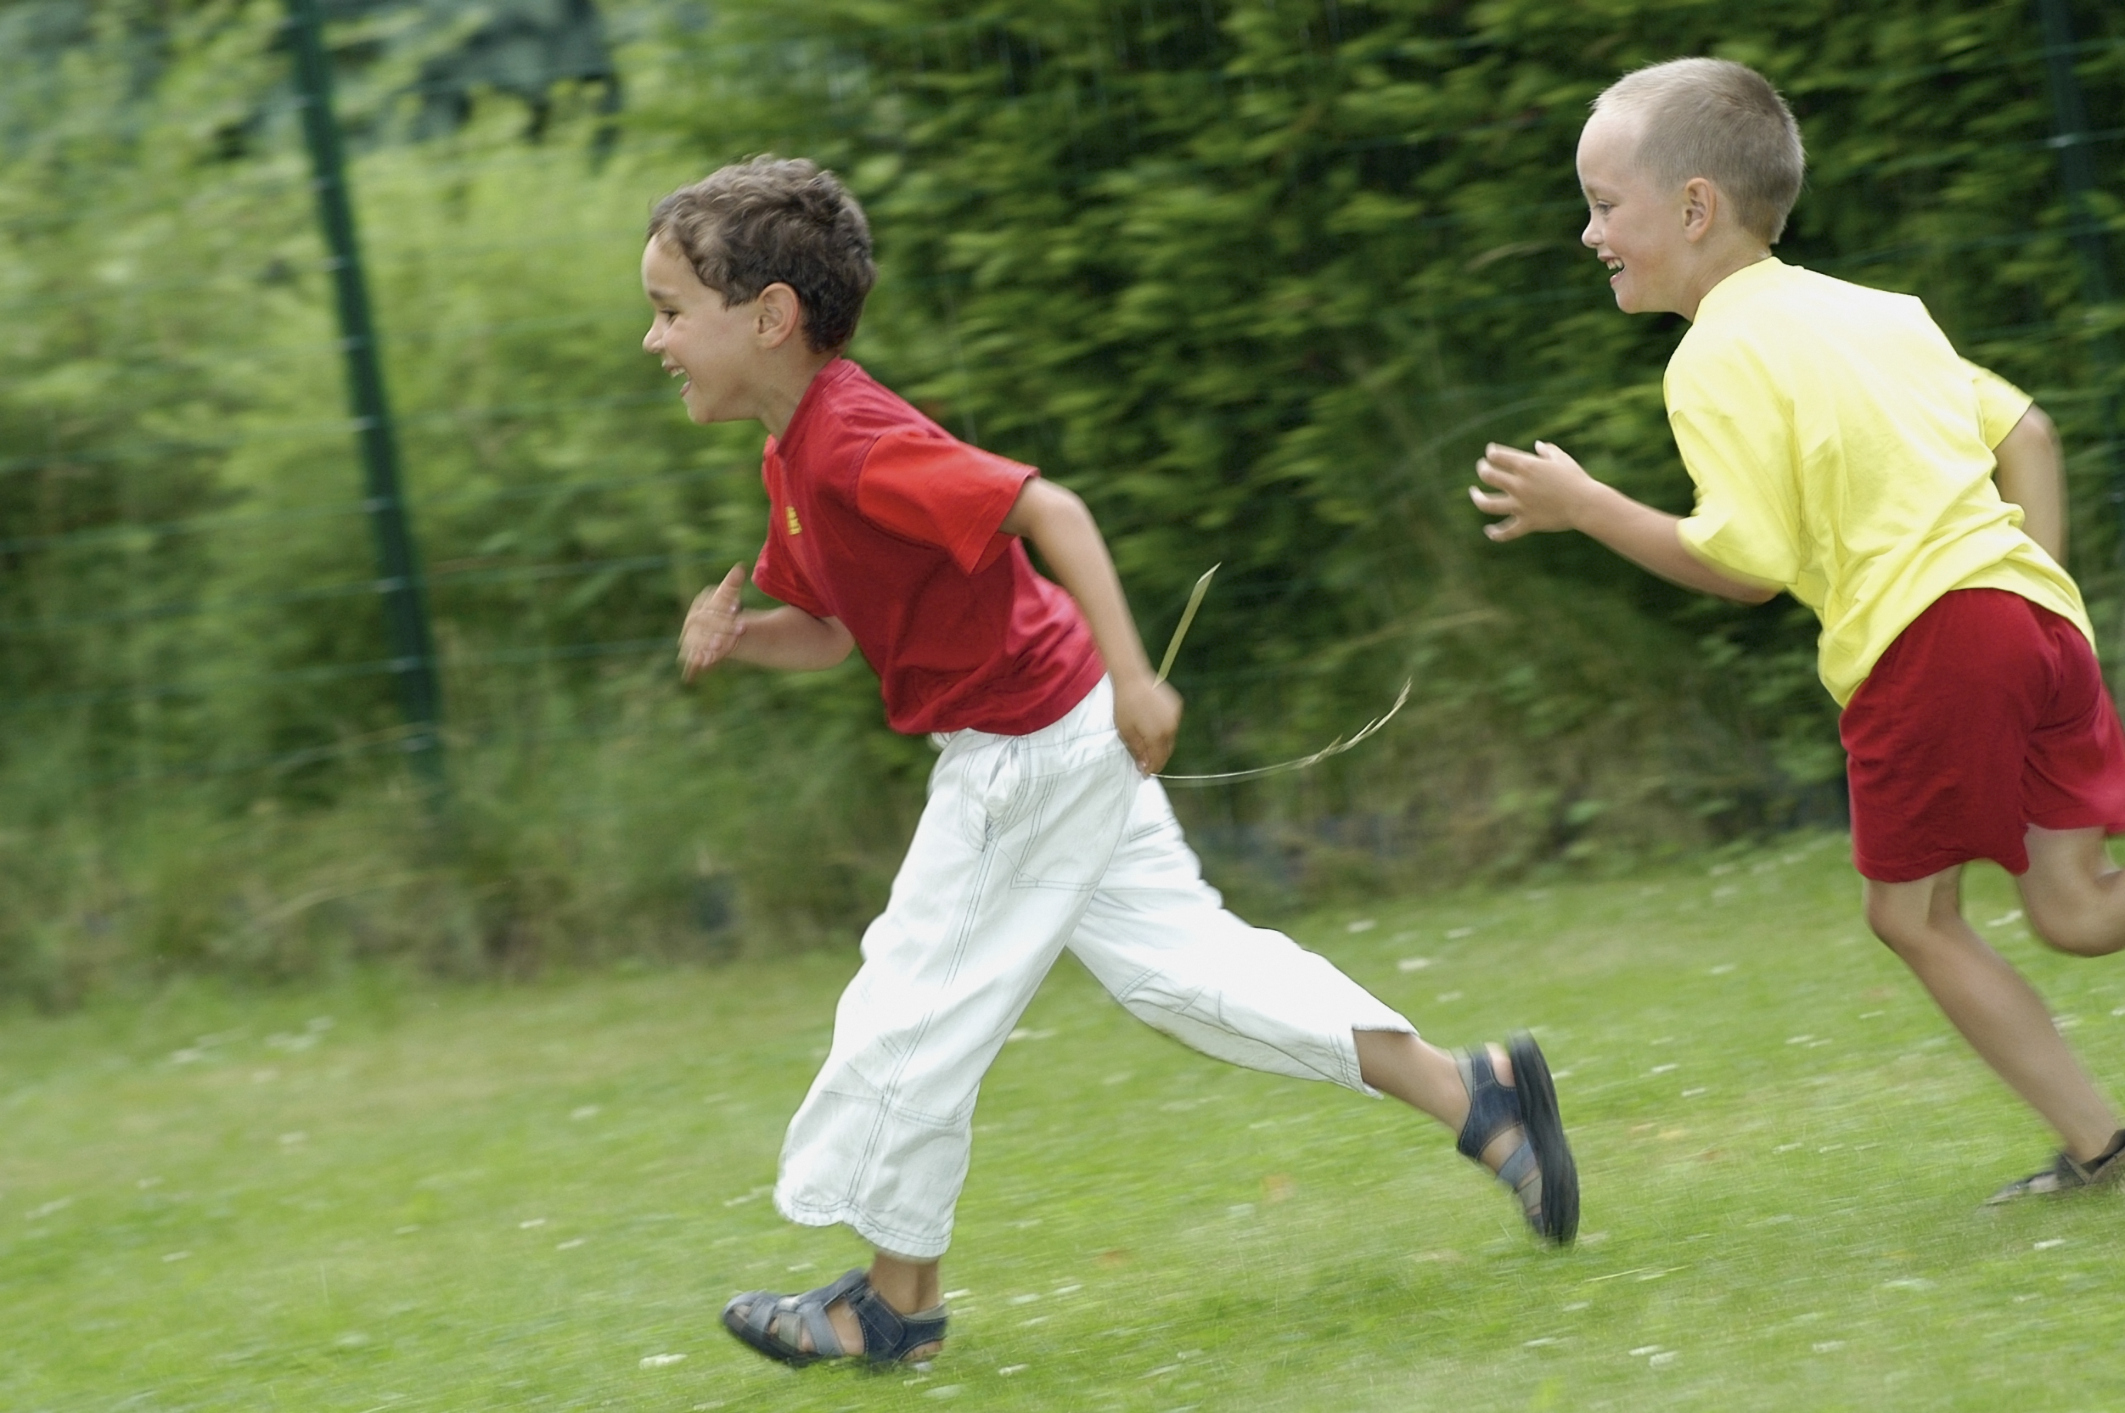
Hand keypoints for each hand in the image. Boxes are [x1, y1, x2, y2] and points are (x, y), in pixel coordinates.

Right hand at [678, 563, 747, 681]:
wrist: (720, 632)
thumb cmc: (726, 611)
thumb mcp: (729, 597)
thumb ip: (733, 584)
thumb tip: (740, 567)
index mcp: (700, 606)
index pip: (708, 604)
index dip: (722, 606)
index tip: (738, 607)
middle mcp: (691, 622)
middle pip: (702, 622)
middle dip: (722, 625)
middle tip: (743, 628)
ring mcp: (688, 638)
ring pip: (696, 641)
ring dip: (708, 643)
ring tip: (724, 646)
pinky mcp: (690, 655)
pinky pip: (691, 658)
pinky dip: (697, 661)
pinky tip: (708, 664)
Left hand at [1113, 675, 1182, 774]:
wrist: (1133, 679)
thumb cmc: (1125, 705)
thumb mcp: (1126, 732)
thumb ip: (1138, 751)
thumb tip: (1145, 767)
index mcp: (1157, 736)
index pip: (1159, 759)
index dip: (1152, 768)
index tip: (1145, 773)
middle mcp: (1171, 727)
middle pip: (1167, 750)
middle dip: (1157, 757)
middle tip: (1147, 761)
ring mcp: (1176, 716)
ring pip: (1171, 737)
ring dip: (1161, 743)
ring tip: (1149, 743)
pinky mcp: (1177, 706)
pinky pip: (1172, 724)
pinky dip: (1165, 728)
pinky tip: (1154, 725)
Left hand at [1469, 440, 1597, 541]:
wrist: (1587, 504)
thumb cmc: (1577, 479)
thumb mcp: (1562, 460)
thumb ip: (1548, 451)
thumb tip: (1538, 446)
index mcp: (1526, 466)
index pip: (1497, 456)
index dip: (1491, 453)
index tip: (1491, 453)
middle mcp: (1519, 485)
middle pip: (1487, 475)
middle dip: (1482, 469)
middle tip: (1483, 468)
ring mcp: (1520, 505)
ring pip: (1487, 504)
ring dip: (1477, 498)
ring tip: (1474, 494)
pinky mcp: (1527, 522)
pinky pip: (1506, 531)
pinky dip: (1496, 534)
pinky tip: (1489, 531)